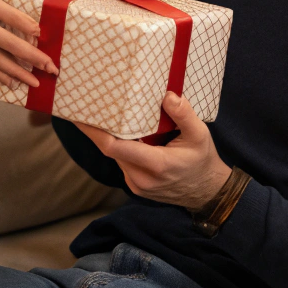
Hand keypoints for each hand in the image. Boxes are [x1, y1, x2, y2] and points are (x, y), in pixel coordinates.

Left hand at [75, 93, 231, 210]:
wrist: (207, 192)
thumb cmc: (202, 160)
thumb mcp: (200, 135)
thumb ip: (184, 115)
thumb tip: (167, 95)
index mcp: (156, 165)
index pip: (115, 148)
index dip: (94, 132)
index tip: (80, 116)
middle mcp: (141, 178)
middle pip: (110, 150)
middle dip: (98, 129)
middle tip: (88, 105)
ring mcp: (137, 185)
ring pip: (115, 156)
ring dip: (109, 137)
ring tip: (102, 114)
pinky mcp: (135, 186)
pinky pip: (122, 162)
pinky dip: (119, 147)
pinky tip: (120, 132)